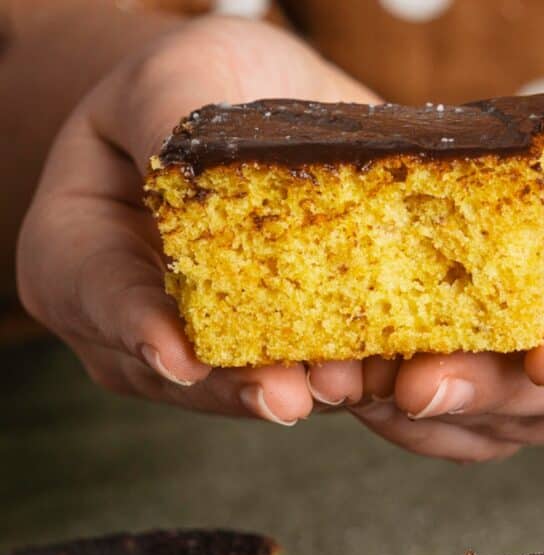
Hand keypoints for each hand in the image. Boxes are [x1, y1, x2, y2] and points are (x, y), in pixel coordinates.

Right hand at [17, 16, 373, 422]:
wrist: (253, 108)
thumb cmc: (197, 84)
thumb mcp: (178, 76)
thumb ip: (172, 122)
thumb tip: (201, 185)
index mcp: (77, 252)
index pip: (98, 297)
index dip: (138, 330)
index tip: (180, 359)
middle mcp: (130, 321)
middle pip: (176, 370)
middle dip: (236, 385)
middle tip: (287, 396)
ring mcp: (196, 351)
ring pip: (240, 389)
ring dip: (295, 391)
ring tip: (342, 387)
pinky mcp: (266, 358)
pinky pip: (295, 380)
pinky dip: (332, 380)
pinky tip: (371, 376)